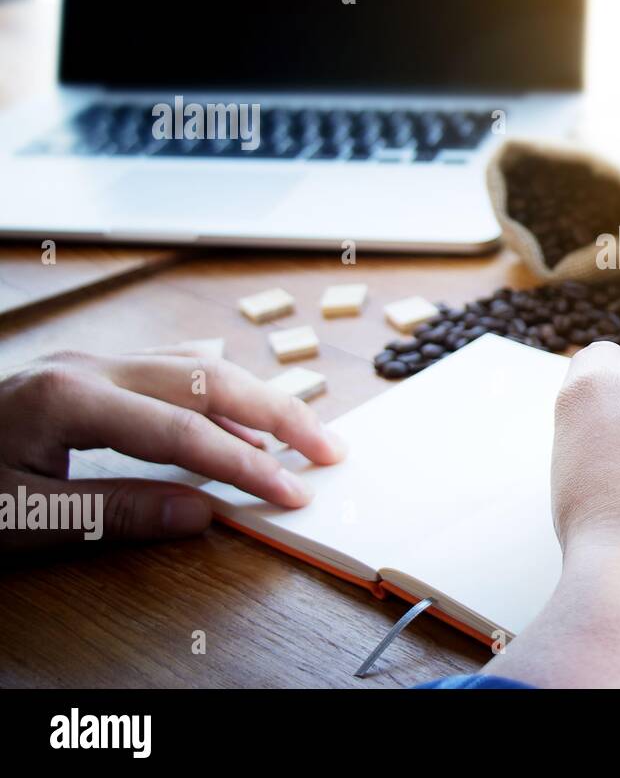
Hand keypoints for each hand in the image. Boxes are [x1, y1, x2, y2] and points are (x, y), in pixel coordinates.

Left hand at [0, 345, 345, 549]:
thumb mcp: (18, 517)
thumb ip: (114, 512)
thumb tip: (204, 512)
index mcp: (69, 396)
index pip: (185, 430)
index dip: (248, 464)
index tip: (294, 494)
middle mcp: (89, 366)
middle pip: (209, 378)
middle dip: (277, 414)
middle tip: (329, 451)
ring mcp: (89, 361)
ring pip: (196, 365)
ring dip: (255, 397)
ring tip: (300, 432)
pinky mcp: (88, 371)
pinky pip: (172, 367)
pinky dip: (218, 390)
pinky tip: (237, 411)